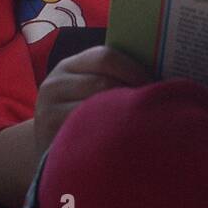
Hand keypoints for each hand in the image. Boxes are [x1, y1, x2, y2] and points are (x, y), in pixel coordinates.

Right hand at [33, 45, 153, 155]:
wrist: (48, 151)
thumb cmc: (81, 116)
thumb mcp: (86, 90)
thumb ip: (111, 78)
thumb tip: (160, 75)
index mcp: (68, 66)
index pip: (105, 57)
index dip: (135, 69)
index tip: (157, 84)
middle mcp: (54, 85)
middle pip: (103, 83)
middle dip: (132, 95)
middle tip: (156, 108)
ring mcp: (48, 113)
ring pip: (97, 110)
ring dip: (123, 117)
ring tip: (143, 125)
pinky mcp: (50, 140)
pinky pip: (88, 136)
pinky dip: (110, 138)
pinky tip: (123, 143)